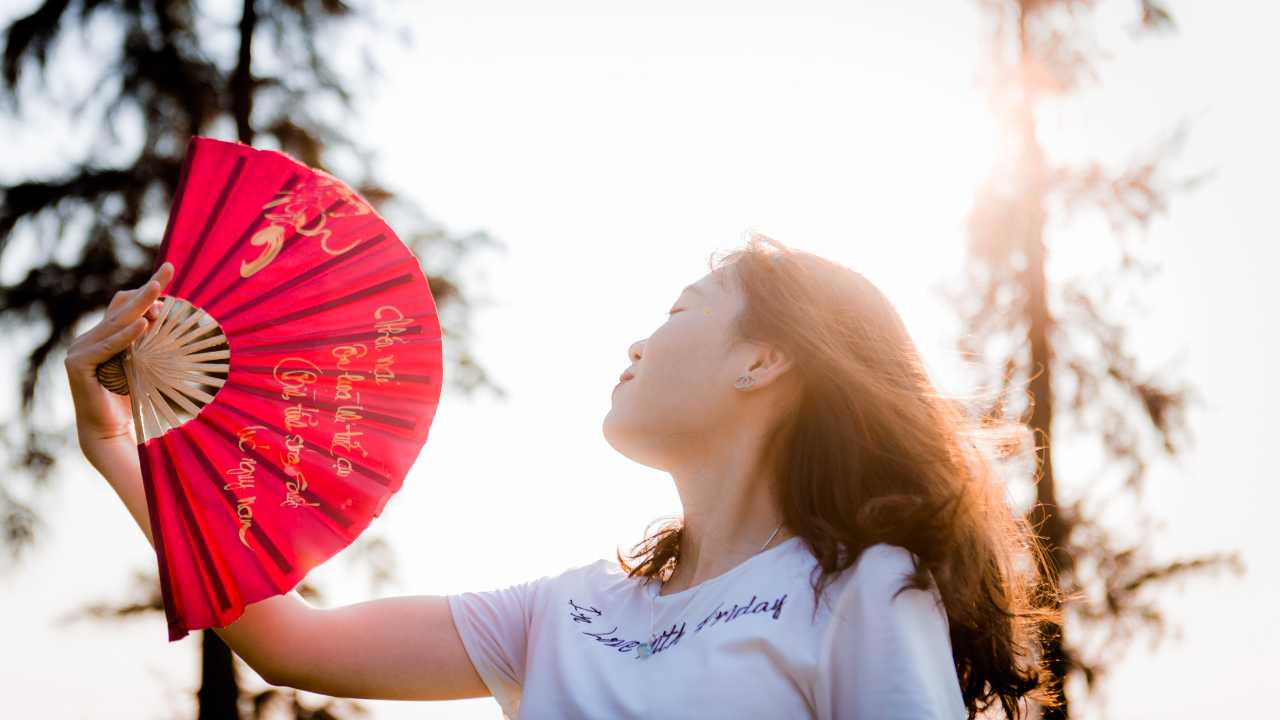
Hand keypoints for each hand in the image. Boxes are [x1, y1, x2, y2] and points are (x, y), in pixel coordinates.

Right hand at [64, 262, 174, 445]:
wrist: (110, 431)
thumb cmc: (132, 399)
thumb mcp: (146, 364)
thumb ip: (148, 342)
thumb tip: (163, 315)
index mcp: (105, 335)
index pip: (126, 304)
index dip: (147, 287)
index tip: (170, 268)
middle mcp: (89, 338)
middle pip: (121, 308)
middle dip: (146, 292)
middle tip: (167, 274)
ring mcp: (79, 349)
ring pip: (115, 323)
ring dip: (139, 308)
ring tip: (158, 293)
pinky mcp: (78, 364)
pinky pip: (107, 345)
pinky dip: (126, 336)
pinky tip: (143, 325)